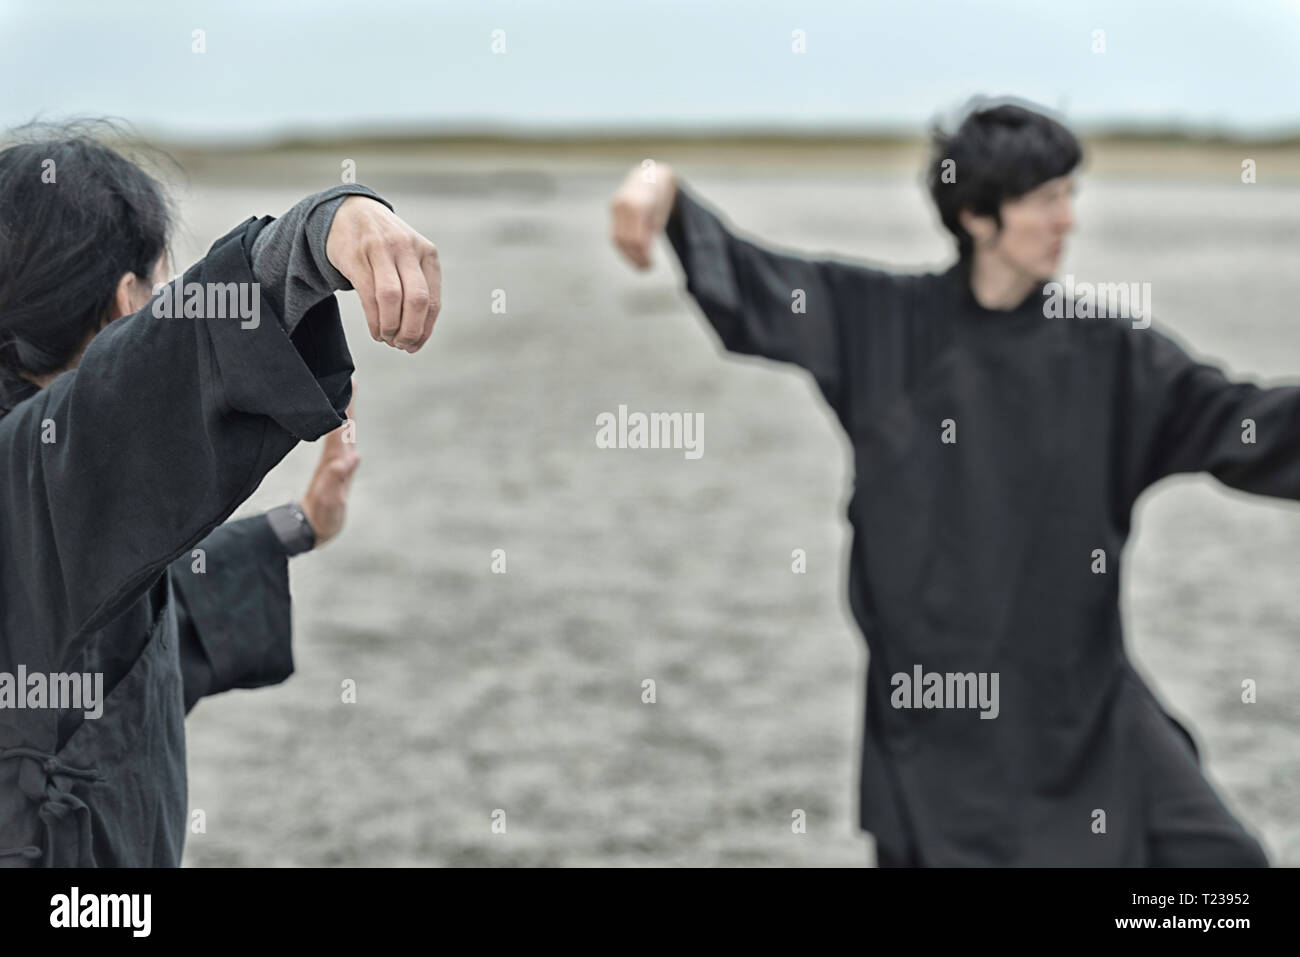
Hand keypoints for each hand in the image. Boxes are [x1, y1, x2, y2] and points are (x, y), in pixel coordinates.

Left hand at [300, 383, 360, 547]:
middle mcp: (335, 457)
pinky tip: (347, 422)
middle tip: (351, 378)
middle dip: (347, 401)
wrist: (312, 528)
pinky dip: (345, 429)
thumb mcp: (330, 500)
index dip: (346, 405)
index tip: (350, 382)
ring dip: (346, 412)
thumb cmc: (321, 516)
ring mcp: (337, 462)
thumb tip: (351, 458)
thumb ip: (337, 480)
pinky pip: (343, 444)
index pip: (341, 426)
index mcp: (333, 459)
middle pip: (343, 424)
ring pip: (343, 432)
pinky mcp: (339, 470)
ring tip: (350, 392)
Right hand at [326, 196, 440, 351]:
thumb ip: (419, 287)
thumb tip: (419, 333)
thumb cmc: (386, 244)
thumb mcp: (411, 257)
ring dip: (390, 327)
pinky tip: (375, 330)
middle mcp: (407, 249)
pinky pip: (368, 295)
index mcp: (427, 253)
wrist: (350, 211)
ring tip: (387, 338)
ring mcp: (381, 250)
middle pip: (417, 300)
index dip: (425, 330)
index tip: (415, 345)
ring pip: (392, 299)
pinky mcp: (356, 257)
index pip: (432, 301)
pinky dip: (374, 320)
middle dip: (411, 331)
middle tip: (402, 345)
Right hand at [610, 161, 677, 269]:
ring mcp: (615, 205)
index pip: (637, 238)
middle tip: (645, 268)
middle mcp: (623, 204)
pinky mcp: (612, 208)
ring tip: (639, 264)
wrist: (651, 174)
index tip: (651, 265)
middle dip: (634, 257)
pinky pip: (615, 231)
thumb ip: (651, 232)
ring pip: (616, 238)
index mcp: (639, 205)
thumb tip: (643, 253)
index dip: (643, 255)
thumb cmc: (662, 195)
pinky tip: (632, 254)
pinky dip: (623, 246)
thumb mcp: (661, 215)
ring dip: (626, 255)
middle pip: (624, 240)